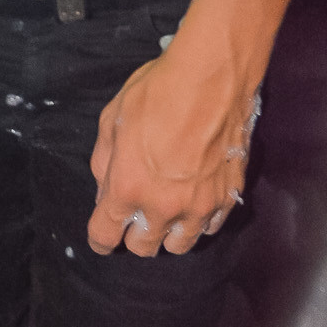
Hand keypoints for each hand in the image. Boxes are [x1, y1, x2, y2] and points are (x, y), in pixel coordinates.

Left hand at [87, 50, 259, 256]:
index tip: (101, 237)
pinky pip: (208, 228)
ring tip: (165, 211)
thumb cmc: (157, 92)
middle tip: (134, 214)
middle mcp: (163, 206)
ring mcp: (199, 207)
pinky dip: (197, 222)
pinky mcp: (226, 199)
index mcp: (128, 186)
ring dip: (167, 233)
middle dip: (133, 234)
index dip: (99, 239)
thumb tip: (104, 189)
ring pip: (179, 245)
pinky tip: (192, 202)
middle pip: (143, 247)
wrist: (211, 79)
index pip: (106, 235)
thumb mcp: (112, 117)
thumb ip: (103, 161)